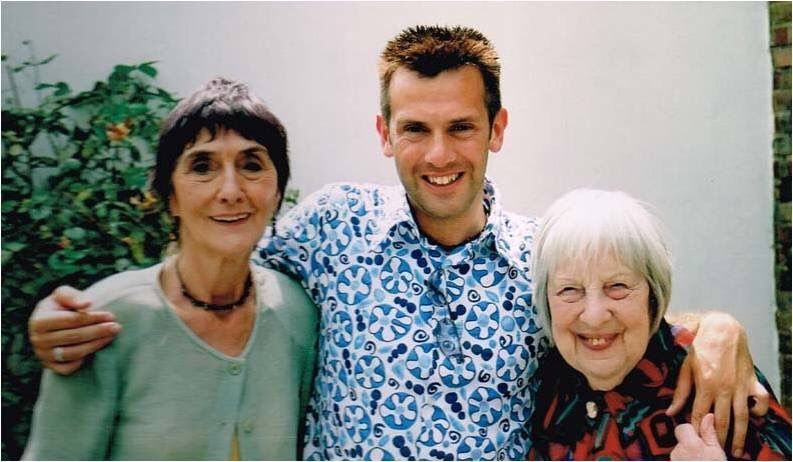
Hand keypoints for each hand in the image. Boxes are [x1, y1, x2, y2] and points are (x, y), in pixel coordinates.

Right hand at [29, 286, 120, 374]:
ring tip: (110, 337)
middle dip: (98, 332)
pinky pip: (67, 368)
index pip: (71, 320)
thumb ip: (72, 296)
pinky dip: (81, 362)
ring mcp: (43, 355)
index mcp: (39, 321)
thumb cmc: (60, 306)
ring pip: (73, 353)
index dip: (93, 318)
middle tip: (116, 327)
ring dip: (95, 345)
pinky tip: (94, 351)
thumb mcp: (62, 294)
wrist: (51, 323)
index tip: (110, 315)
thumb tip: (87, 303)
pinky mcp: (49, 366)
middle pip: (73, 337)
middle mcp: (38, 340)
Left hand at [667, 312, 768, 457]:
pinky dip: (758, 410)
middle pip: (721, 421)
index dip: (696, 429)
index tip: (695, 440)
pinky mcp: (751, 381)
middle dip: (718, 439)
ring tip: (735, 450)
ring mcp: (739, 386)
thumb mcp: (685, 367)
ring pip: (741, 417)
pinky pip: (759, 400)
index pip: (699, 415)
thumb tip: (671, 412)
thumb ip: (680, 391)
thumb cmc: (700, 347)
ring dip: (738, 435)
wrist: (723, 329)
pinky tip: (753, 418)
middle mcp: (723, 388)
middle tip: (715, 452)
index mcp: (704, 385)